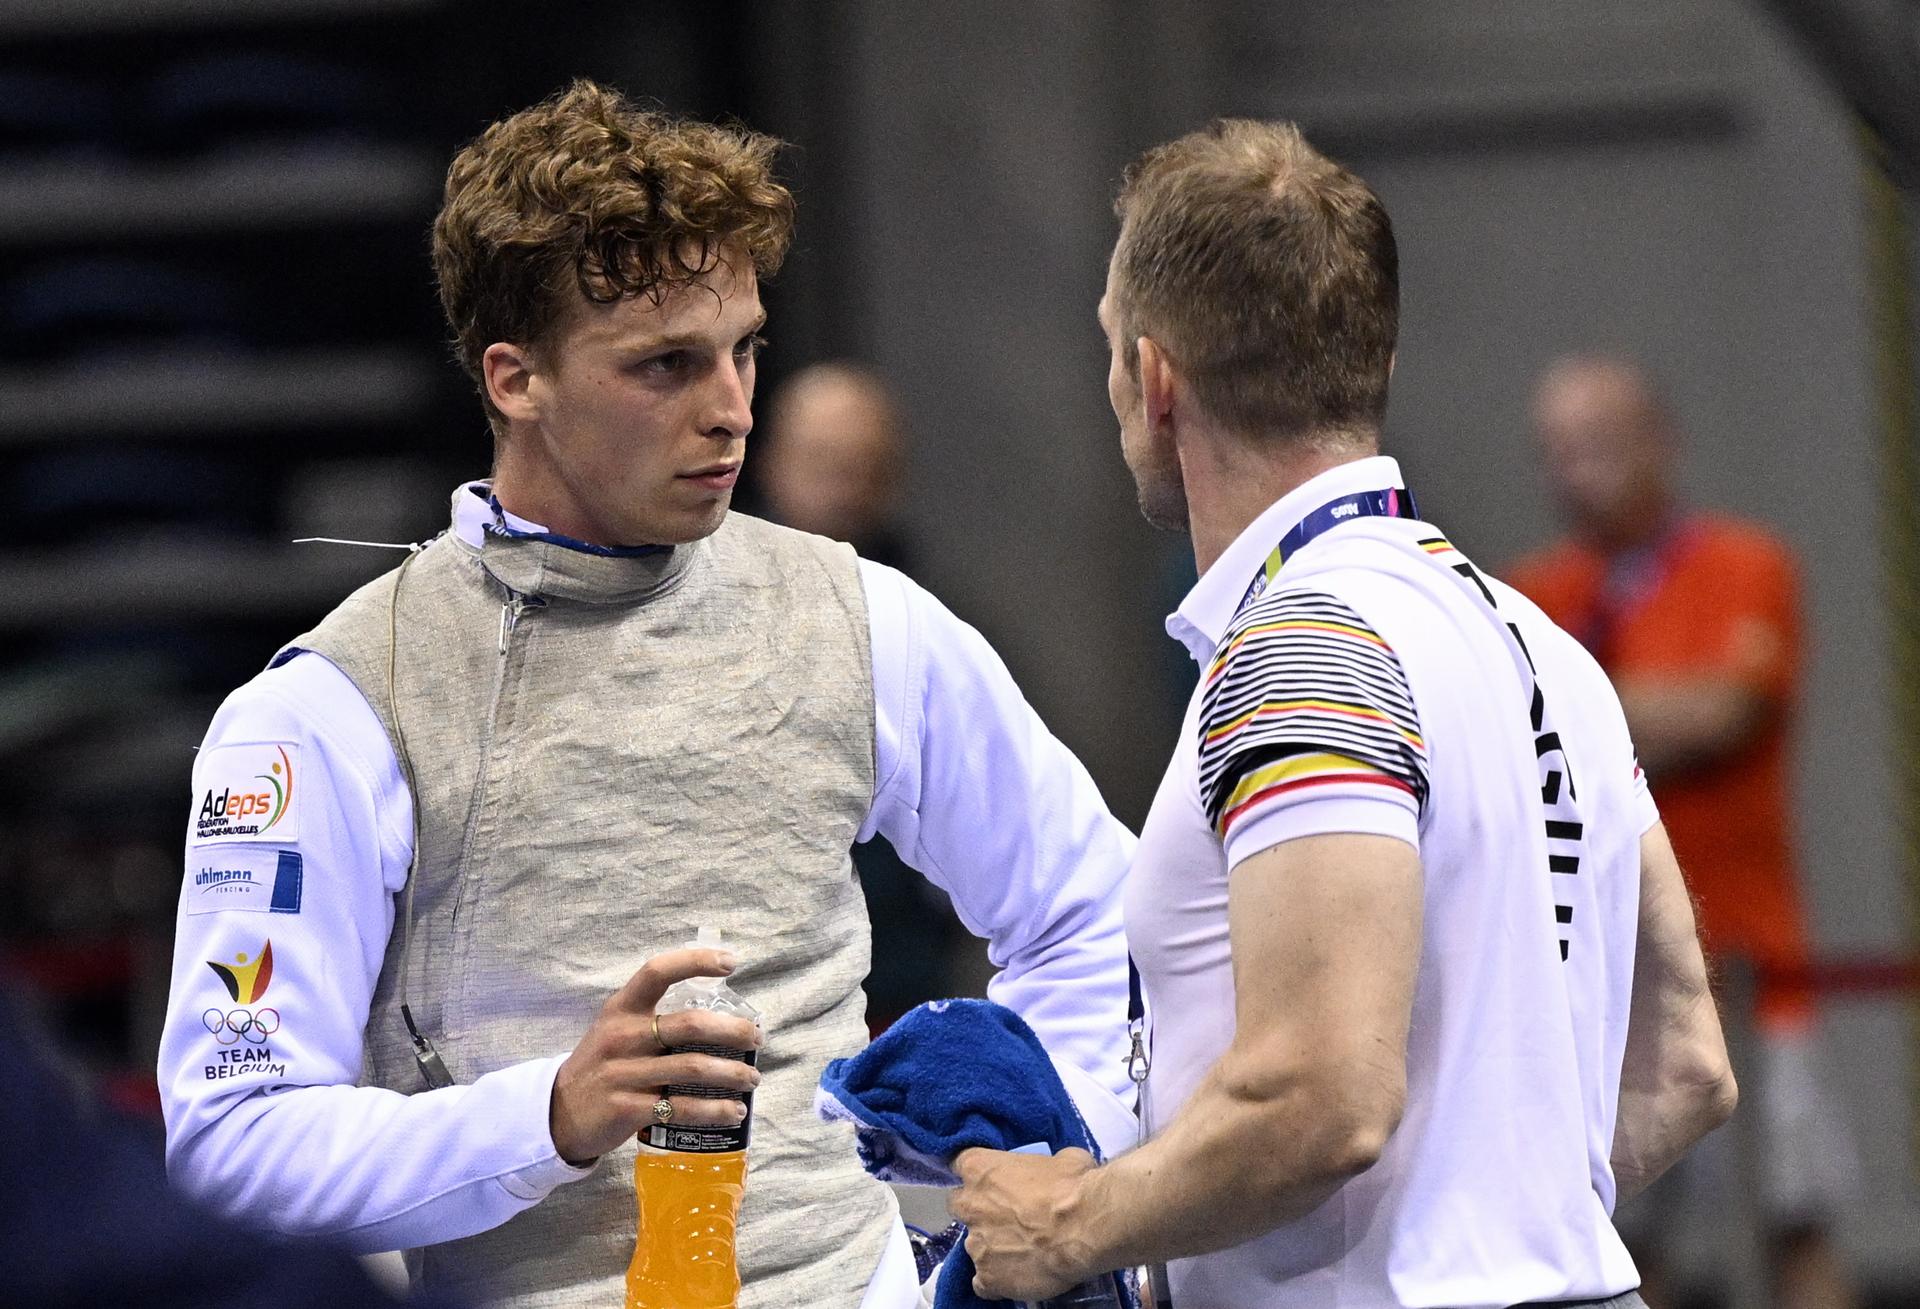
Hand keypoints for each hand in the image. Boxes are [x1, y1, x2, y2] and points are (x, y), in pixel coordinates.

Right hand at [548, 946, 761, 1164]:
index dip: (695, 961)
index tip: (730, 962)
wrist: (558, 1113)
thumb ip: (655, 1017)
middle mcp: (622, 1036)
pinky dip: (715, 1109)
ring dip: (732, 1073)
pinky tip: (735, 1111)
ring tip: (752, 1079)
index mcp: (621, 1009)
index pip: (657, 971)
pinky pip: (681, 1107)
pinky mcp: (627, 1109)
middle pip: (689, 1025)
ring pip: (692, 1068)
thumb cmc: (603, 1064)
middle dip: (733, 1031)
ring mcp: (623, 1074)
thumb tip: (717, 1015)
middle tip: (756, 1039)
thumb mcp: (617, 1029)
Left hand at [951, 1146, 1104, 1301]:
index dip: (977, 1174)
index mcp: (981, 1169)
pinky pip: (983, 1283)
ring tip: (1022, 1250)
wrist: (1085, 1229)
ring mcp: (977, 1245)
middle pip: (959, 1205)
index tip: (992, 1180)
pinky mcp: (988, 1278)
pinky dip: (996, 1280)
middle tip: (1006, 1215)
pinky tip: (1017, 1276)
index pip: (960, 1164)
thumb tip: (1054, 1173)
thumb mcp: (1063, 1159)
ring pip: (973, 1246)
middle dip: (977, 1210)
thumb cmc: (1074, 1186)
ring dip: (992, 1246)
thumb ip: (1044, 1166)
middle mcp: (970, 1206)